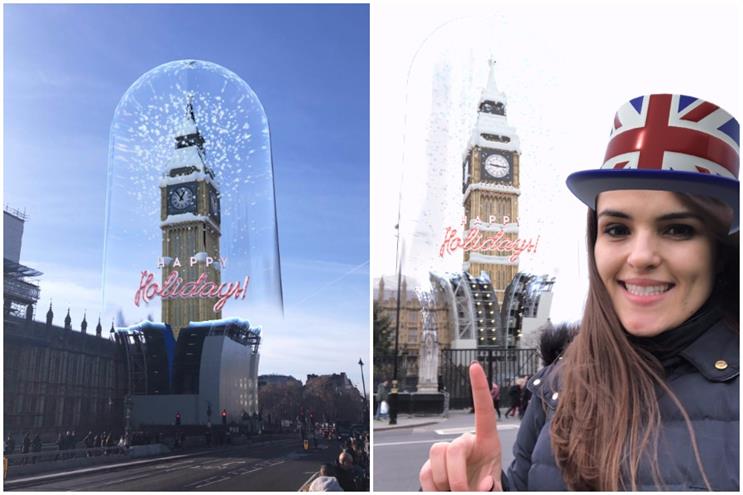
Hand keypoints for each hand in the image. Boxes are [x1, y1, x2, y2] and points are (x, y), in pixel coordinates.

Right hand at [419, 362, 502, 490]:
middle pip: (455, 446)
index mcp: (487, 443)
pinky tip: (443, 492)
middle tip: (463, 493)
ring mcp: (446, 453)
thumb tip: (483, 484)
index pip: (484, 412)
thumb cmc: (485, 490)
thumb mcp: (495, 489)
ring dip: (445, 481)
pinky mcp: (431, 465)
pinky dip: (433, 488)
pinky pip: (425, 472)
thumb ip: (492, 486)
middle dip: (457, 475)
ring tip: (455, 493)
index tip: (475, 366)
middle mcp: (466, 443)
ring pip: (437, 454)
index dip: (479, 389)